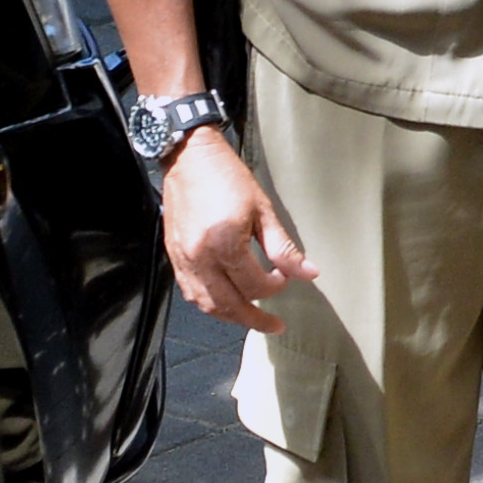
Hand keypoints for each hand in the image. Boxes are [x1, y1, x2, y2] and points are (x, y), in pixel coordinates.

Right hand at [162, 126, 317, 332]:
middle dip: (254, 319)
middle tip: (274, 325)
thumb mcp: (263, 210)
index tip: (284, 276)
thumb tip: (308, 273)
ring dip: (231, 316)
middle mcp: (200, 257)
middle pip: (228, 305)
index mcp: (224, 243)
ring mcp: (183, 259)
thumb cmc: (227, 178)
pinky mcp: (174, 256)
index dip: (275, 287)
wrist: (190, 157)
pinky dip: (210, 303)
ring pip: (207, 304)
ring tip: (251, 317)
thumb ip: (284, 248)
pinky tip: (225, 302)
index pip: (254, 285)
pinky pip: (191, 292)